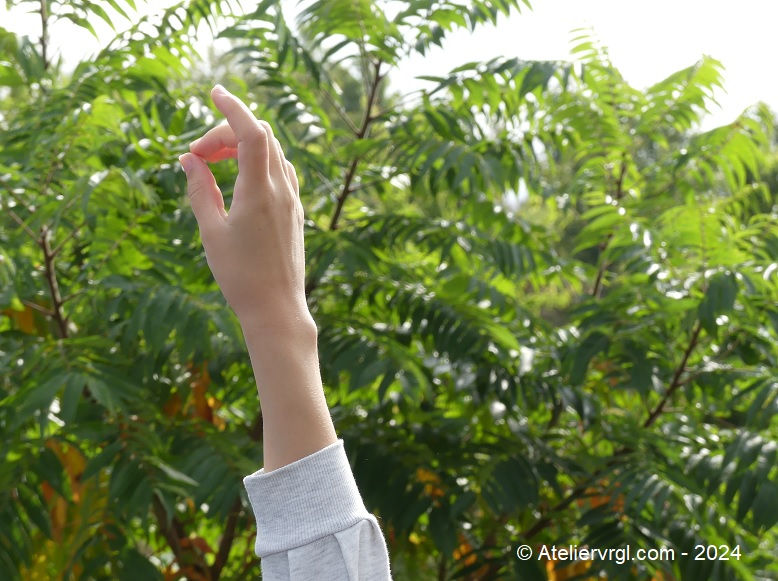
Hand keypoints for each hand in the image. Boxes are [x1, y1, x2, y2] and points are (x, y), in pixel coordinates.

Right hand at [180, 85, 310, 328]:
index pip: (252, 132)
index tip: (214, 92)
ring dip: (243, 146)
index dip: (233, 107)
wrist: (277, 309)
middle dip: (226, 132)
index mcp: (260, 191)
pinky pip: (281, 171)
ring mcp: (293, 200)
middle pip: (261, 137)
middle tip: (196, 155)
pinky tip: (239, 179)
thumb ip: (200, 191)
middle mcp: (282, 190)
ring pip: (273, 152)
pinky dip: (259, 162)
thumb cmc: (240, 276)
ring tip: (212, 164)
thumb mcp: (211, 232)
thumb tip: (188, 160)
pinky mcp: (296, 212)